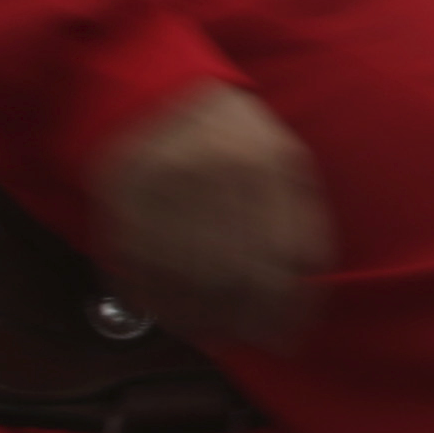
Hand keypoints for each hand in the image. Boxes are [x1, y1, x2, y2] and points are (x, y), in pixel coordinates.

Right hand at [88, 83, 330, 348]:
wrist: (158, 91)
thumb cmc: (231, 133)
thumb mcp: (283, 157)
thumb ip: (302, 214)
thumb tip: (310, 281)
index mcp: (262, 165)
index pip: (279, 259)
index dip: (284, 309)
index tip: (285, 337)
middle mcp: (213, 178)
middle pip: (233, 277)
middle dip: (245, 321)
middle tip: (249, 341)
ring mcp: (163, 190)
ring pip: (186, 281)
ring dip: (202, 321)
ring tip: (215, 336)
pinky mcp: (122, 202)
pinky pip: (142, 271)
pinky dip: (159, 304)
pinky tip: (176, 317)